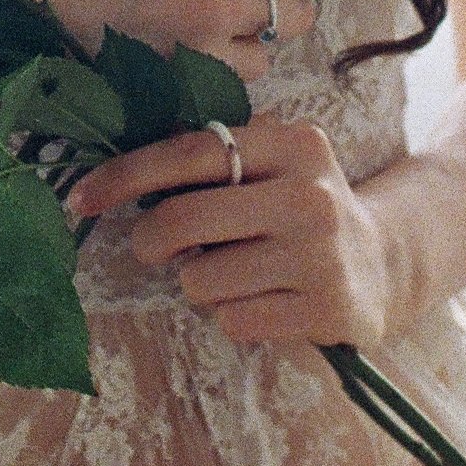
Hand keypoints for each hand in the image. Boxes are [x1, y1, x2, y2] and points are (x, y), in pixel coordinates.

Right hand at [13, 0, 359, 82]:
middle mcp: (209, 9)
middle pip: (294, 10)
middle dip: (288, 0)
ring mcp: (195, 62)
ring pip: (263, 57)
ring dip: (249, 44)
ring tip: (203, 32)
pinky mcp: (177, 101)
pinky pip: (227, 94)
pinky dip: (218, 80)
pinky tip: (182, 65)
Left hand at [66, 123, 427, 350]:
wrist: (385, 262)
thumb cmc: (298, 211)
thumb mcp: (270, 166)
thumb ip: (210, 162)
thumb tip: (113, 176)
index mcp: (291, 144)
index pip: (189, 152)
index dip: (124, 176)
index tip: (80, 199)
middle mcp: (309, 194)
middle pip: (181, 221)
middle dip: (151, 242)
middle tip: (158, 248)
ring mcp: (321, 254)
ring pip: (200, 280)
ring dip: (200, 284)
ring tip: (237, 275)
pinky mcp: (327, 309)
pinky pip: (233, 322)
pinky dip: (233, 317)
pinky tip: (265, 303)